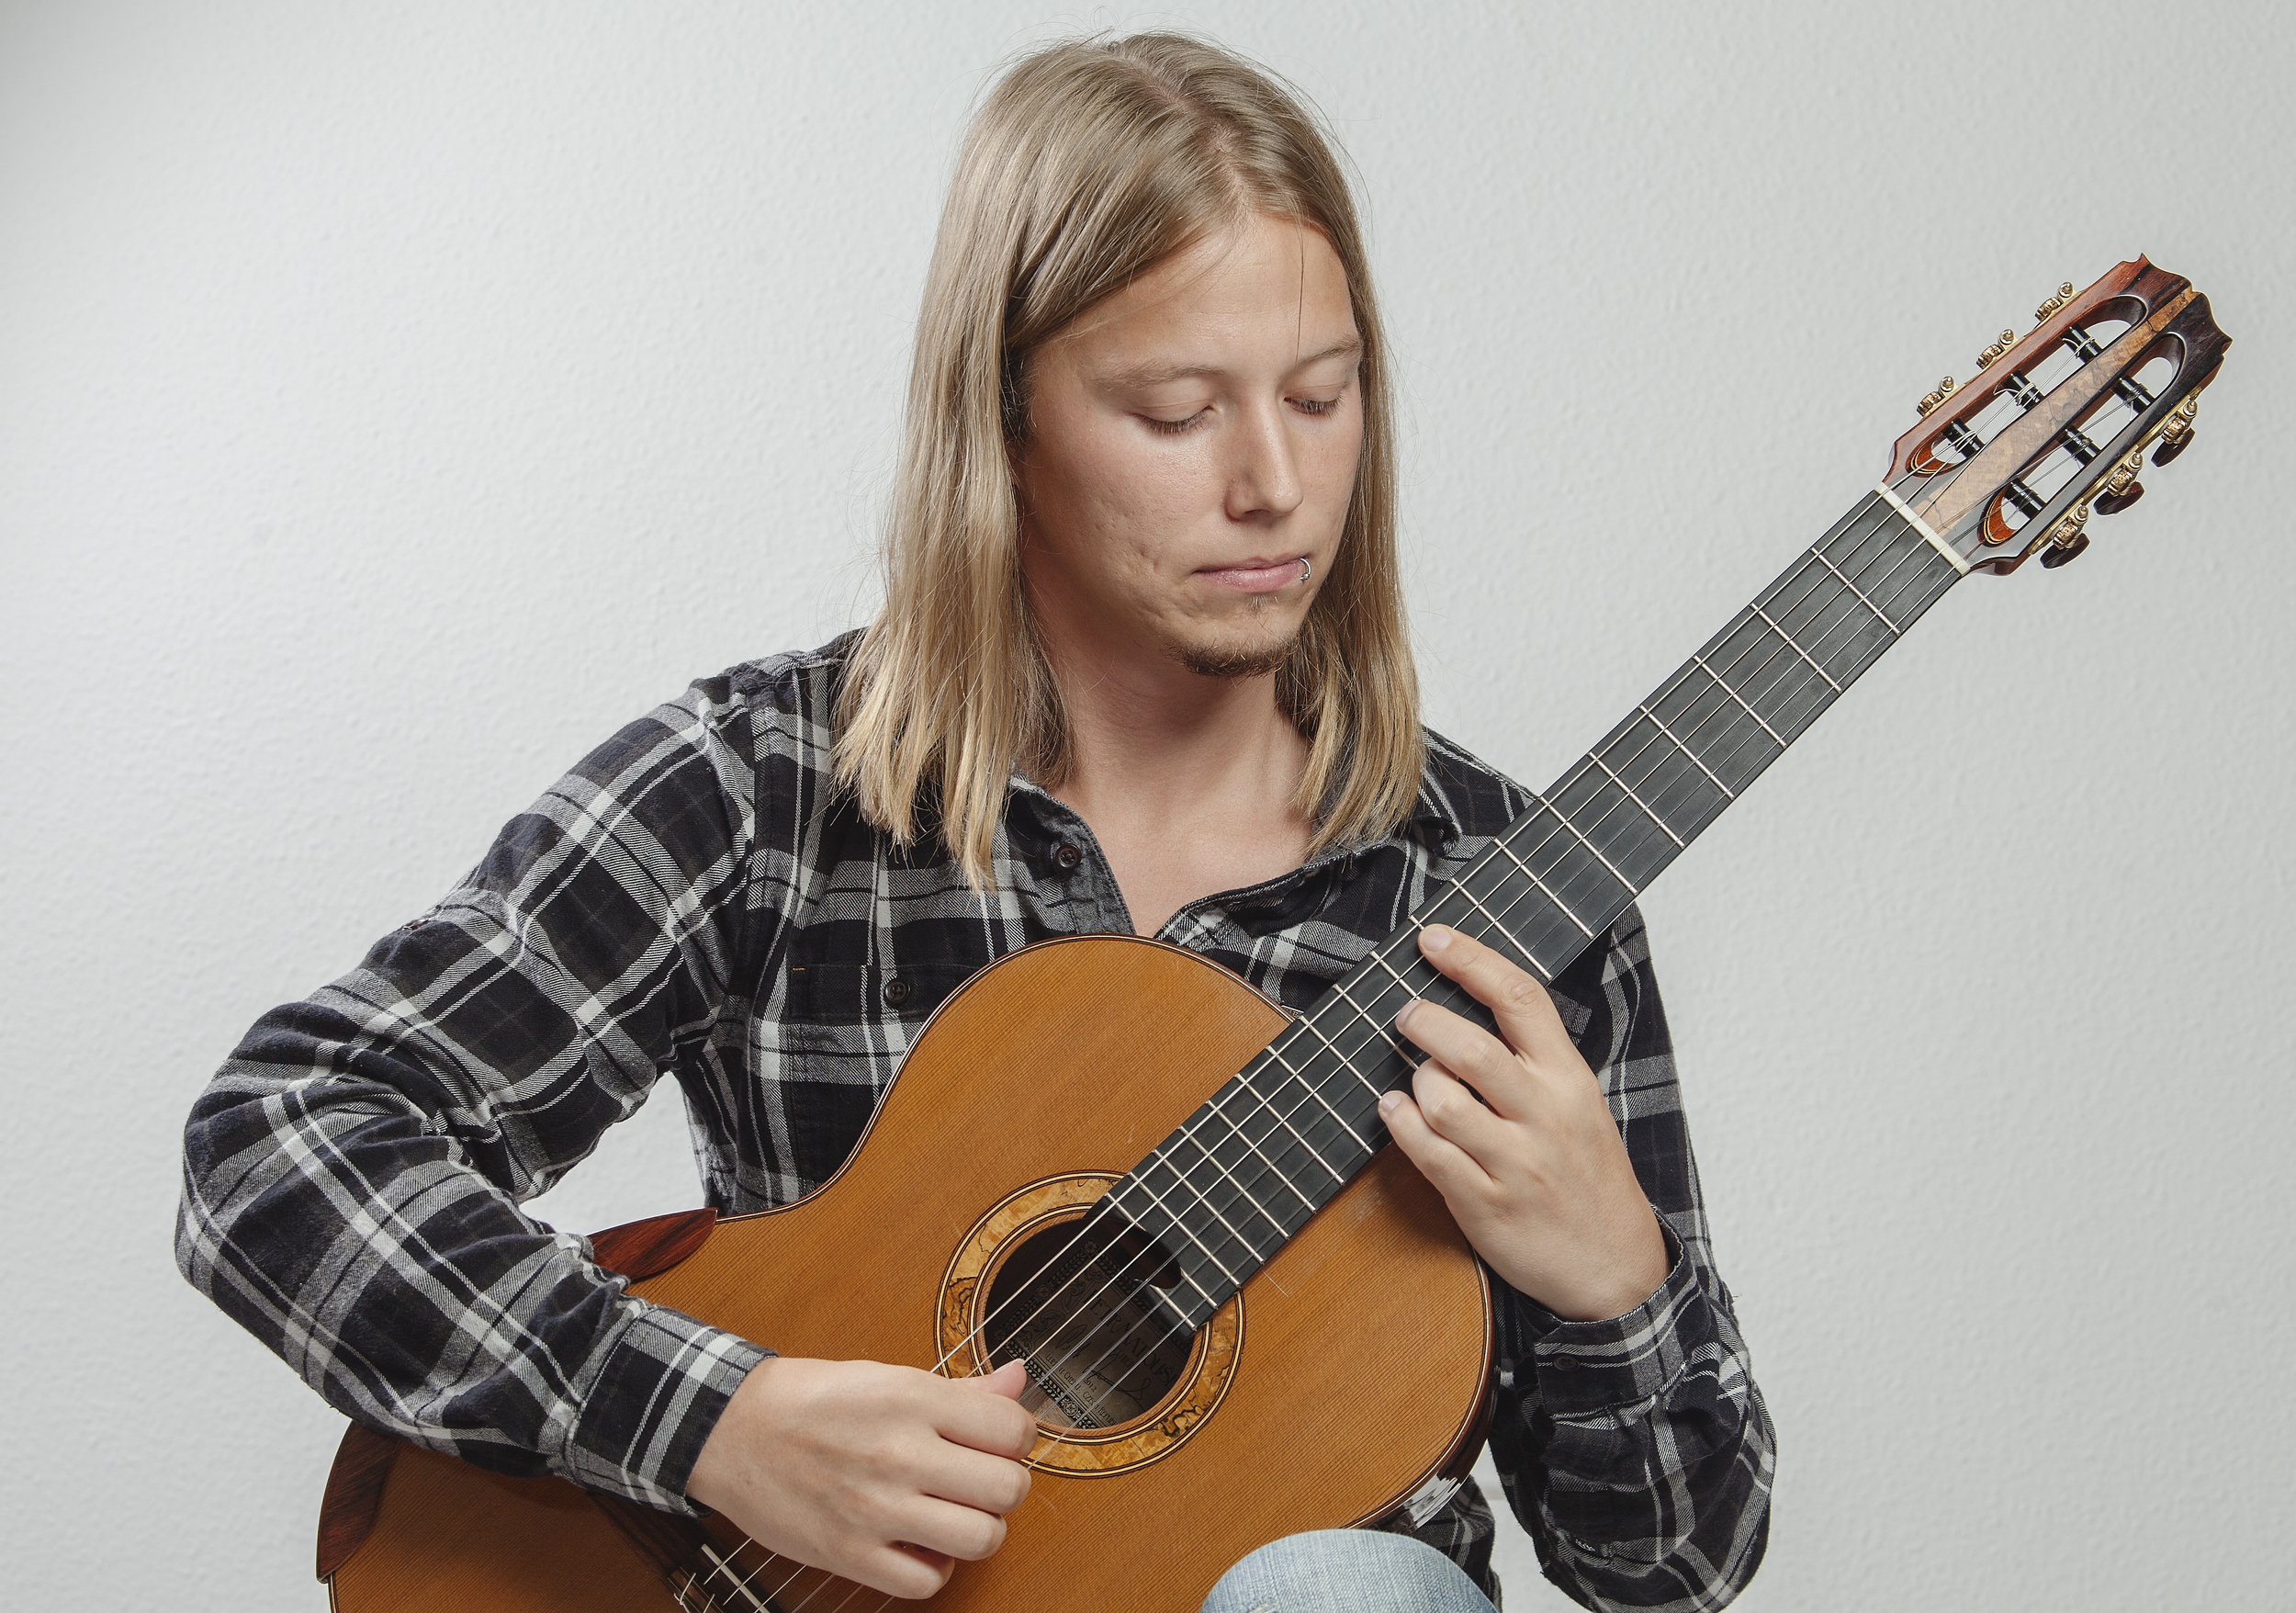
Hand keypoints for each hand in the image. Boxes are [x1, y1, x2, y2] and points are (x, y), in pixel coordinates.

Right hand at [686, 1356, 1035, 1598]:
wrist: (732, 1430)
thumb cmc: (813, 1399)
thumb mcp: (890, 1377)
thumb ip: (962, 1388)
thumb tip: (1019, 1381)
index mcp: (913, 1399)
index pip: (1013, 1429)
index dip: (1014, 1437)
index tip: (995, 1441)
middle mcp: (900, 1453)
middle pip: (1008, 1489)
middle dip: (1003, 1486)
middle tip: (976, 1479)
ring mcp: (874, 1508)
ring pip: (981, 1539)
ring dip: (978, 1529)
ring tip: (953, 1514)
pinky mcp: (848, 1554)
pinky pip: (928, 1581)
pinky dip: (934, 1568)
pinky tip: (919, 1544)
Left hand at [1379, 924, 1669, 1322]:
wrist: (1614, 1268)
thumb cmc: (1588, 1177)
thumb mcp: (1580, 1106)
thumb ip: (1533, 1060)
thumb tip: (1466, 1001)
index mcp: (1569, 1080)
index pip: (1520, 999)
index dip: (1471, 960)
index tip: (1432, 938)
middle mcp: (1544, 1115)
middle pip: (1471, 1048)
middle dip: (1425, 1021)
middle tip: (1407, 1014)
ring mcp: (1514, 1162)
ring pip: (1441, 1099)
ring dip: (1415, 1081)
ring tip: (1416, 1082)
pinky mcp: (1484, 1204)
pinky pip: (1427, 1152)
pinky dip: (1400, 1124)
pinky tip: (1395, 1112)